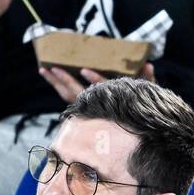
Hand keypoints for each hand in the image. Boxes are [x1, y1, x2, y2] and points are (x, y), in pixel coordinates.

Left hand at [39, 61, 154, 103]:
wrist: (131, 130)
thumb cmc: (136, 109)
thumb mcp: (145, 94)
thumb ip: (148, 79)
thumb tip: (150, 65)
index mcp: (109, 100)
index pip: (101, 89)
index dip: (94, 80)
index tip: (85, 70)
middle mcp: (95, 105)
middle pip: (77, 92)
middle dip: (65, 80)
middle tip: (51, 68)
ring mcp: (86, 107)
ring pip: (68, 94)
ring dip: (56, 82)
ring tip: (43, 69)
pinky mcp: (81, 107)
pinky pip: (67, 95)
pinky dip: (58, 86)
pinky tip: (50, 76)